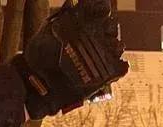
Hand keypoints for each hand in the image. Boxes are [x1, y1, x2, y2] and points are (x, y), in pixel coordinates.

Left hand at [15, 0, 128, 120]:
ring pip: (117, 48)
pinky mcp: (103, 78)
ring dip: (117, 46)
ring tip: (114, 46)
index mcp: (81, 27)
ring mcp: (99, 59)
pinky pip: (119, 71)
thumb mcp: (48, 31)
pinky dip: (122, 67)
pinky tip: (120, 64)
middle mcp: (93, 41)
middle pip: (111, 29)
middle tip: (108, 28)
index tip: (103, 9)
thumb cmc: (40, 55)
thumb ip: (61, 17)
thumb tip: (71, 1)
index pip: (98, 13)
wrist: (39, 83)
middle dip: (112, 27)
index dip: (102, 9)